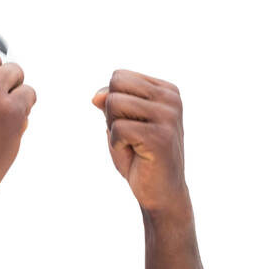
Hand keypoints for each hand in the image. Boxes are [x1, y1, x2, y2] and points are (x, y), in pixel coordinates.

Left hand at [91, 70, 188, 213]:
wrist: (161, 192)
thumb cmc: (139, 156)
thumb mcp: (120, 124)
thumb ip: (110, 103)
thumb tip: (96, 96)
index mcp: (166, 90)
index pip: (119, 76)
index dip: (113, 102)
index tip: (131, 123)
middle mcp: (171, 98)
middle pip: (116, 85)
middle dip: (111, 113)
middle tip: (129, 135)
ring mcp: (168, 116)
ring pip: (114, 103)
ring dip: (114, 129)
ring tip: (133, 144)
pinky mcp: (160, 136)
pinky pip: (118, 128)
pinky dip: (117, 144)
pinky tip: (135, 154)